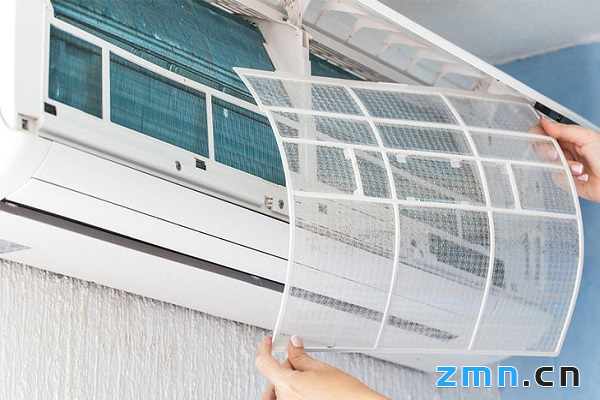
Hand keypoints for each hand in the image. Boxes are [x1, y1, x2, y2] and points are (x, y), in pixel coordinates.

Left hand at [256, 336, 388, 399]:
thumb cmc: (345, 394)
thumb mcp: (321, 368)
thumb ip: (300, 356)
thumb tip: (292, 345)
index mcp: (288, 385)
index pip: (264, 363)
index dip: (264, 349)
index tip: (268, 343)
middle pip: (275, 376)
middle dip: (287, 365)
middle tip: (304, 361)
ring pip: (281, 388)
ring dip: (290, 379)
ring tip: (309, 377)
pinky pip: (287, 398)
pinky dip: (293, 390)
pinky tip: (307, 388)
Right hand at [533, 117, 599, 201]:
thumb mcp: (587, 138)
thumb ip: (564, 130)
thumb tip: (544, 121)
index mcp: (569, 136)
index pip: (544, 131)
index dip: (538, 135)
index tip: (540, 139)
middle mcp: (564, 150)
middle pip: (541, 148)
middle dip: (549, 152)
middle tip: (556, 155)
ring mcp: (563, 164)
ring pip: (548, 164)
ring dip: (565, 167)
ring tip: (580, 169)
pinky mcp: (565, 179)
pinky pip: (555, 177)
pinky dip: (568, 177)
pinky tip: (581, 176)